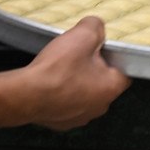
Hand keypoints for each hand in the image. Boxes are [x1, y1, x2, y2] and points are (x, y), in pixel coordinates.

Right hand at [19, 16, 131, 130]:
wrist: (25, 95)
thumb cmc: (57, 68)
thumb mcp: (82, 35)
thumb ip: (95, 27)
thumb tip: (97, 27)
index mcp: (111, 88)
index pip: (123, 70)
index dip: (113, 55)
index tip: (100, 47)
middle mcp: (100, 107)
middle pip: (102, 82)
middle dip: (92, 67)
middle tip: (77, 54)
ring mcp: (80, 118)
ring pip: (84, 94)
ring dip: (76, 82)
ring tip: (61, 68)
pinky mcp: (61, 123)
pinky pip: (66, 104)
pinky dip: (61, 94)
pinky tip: (50, 83)